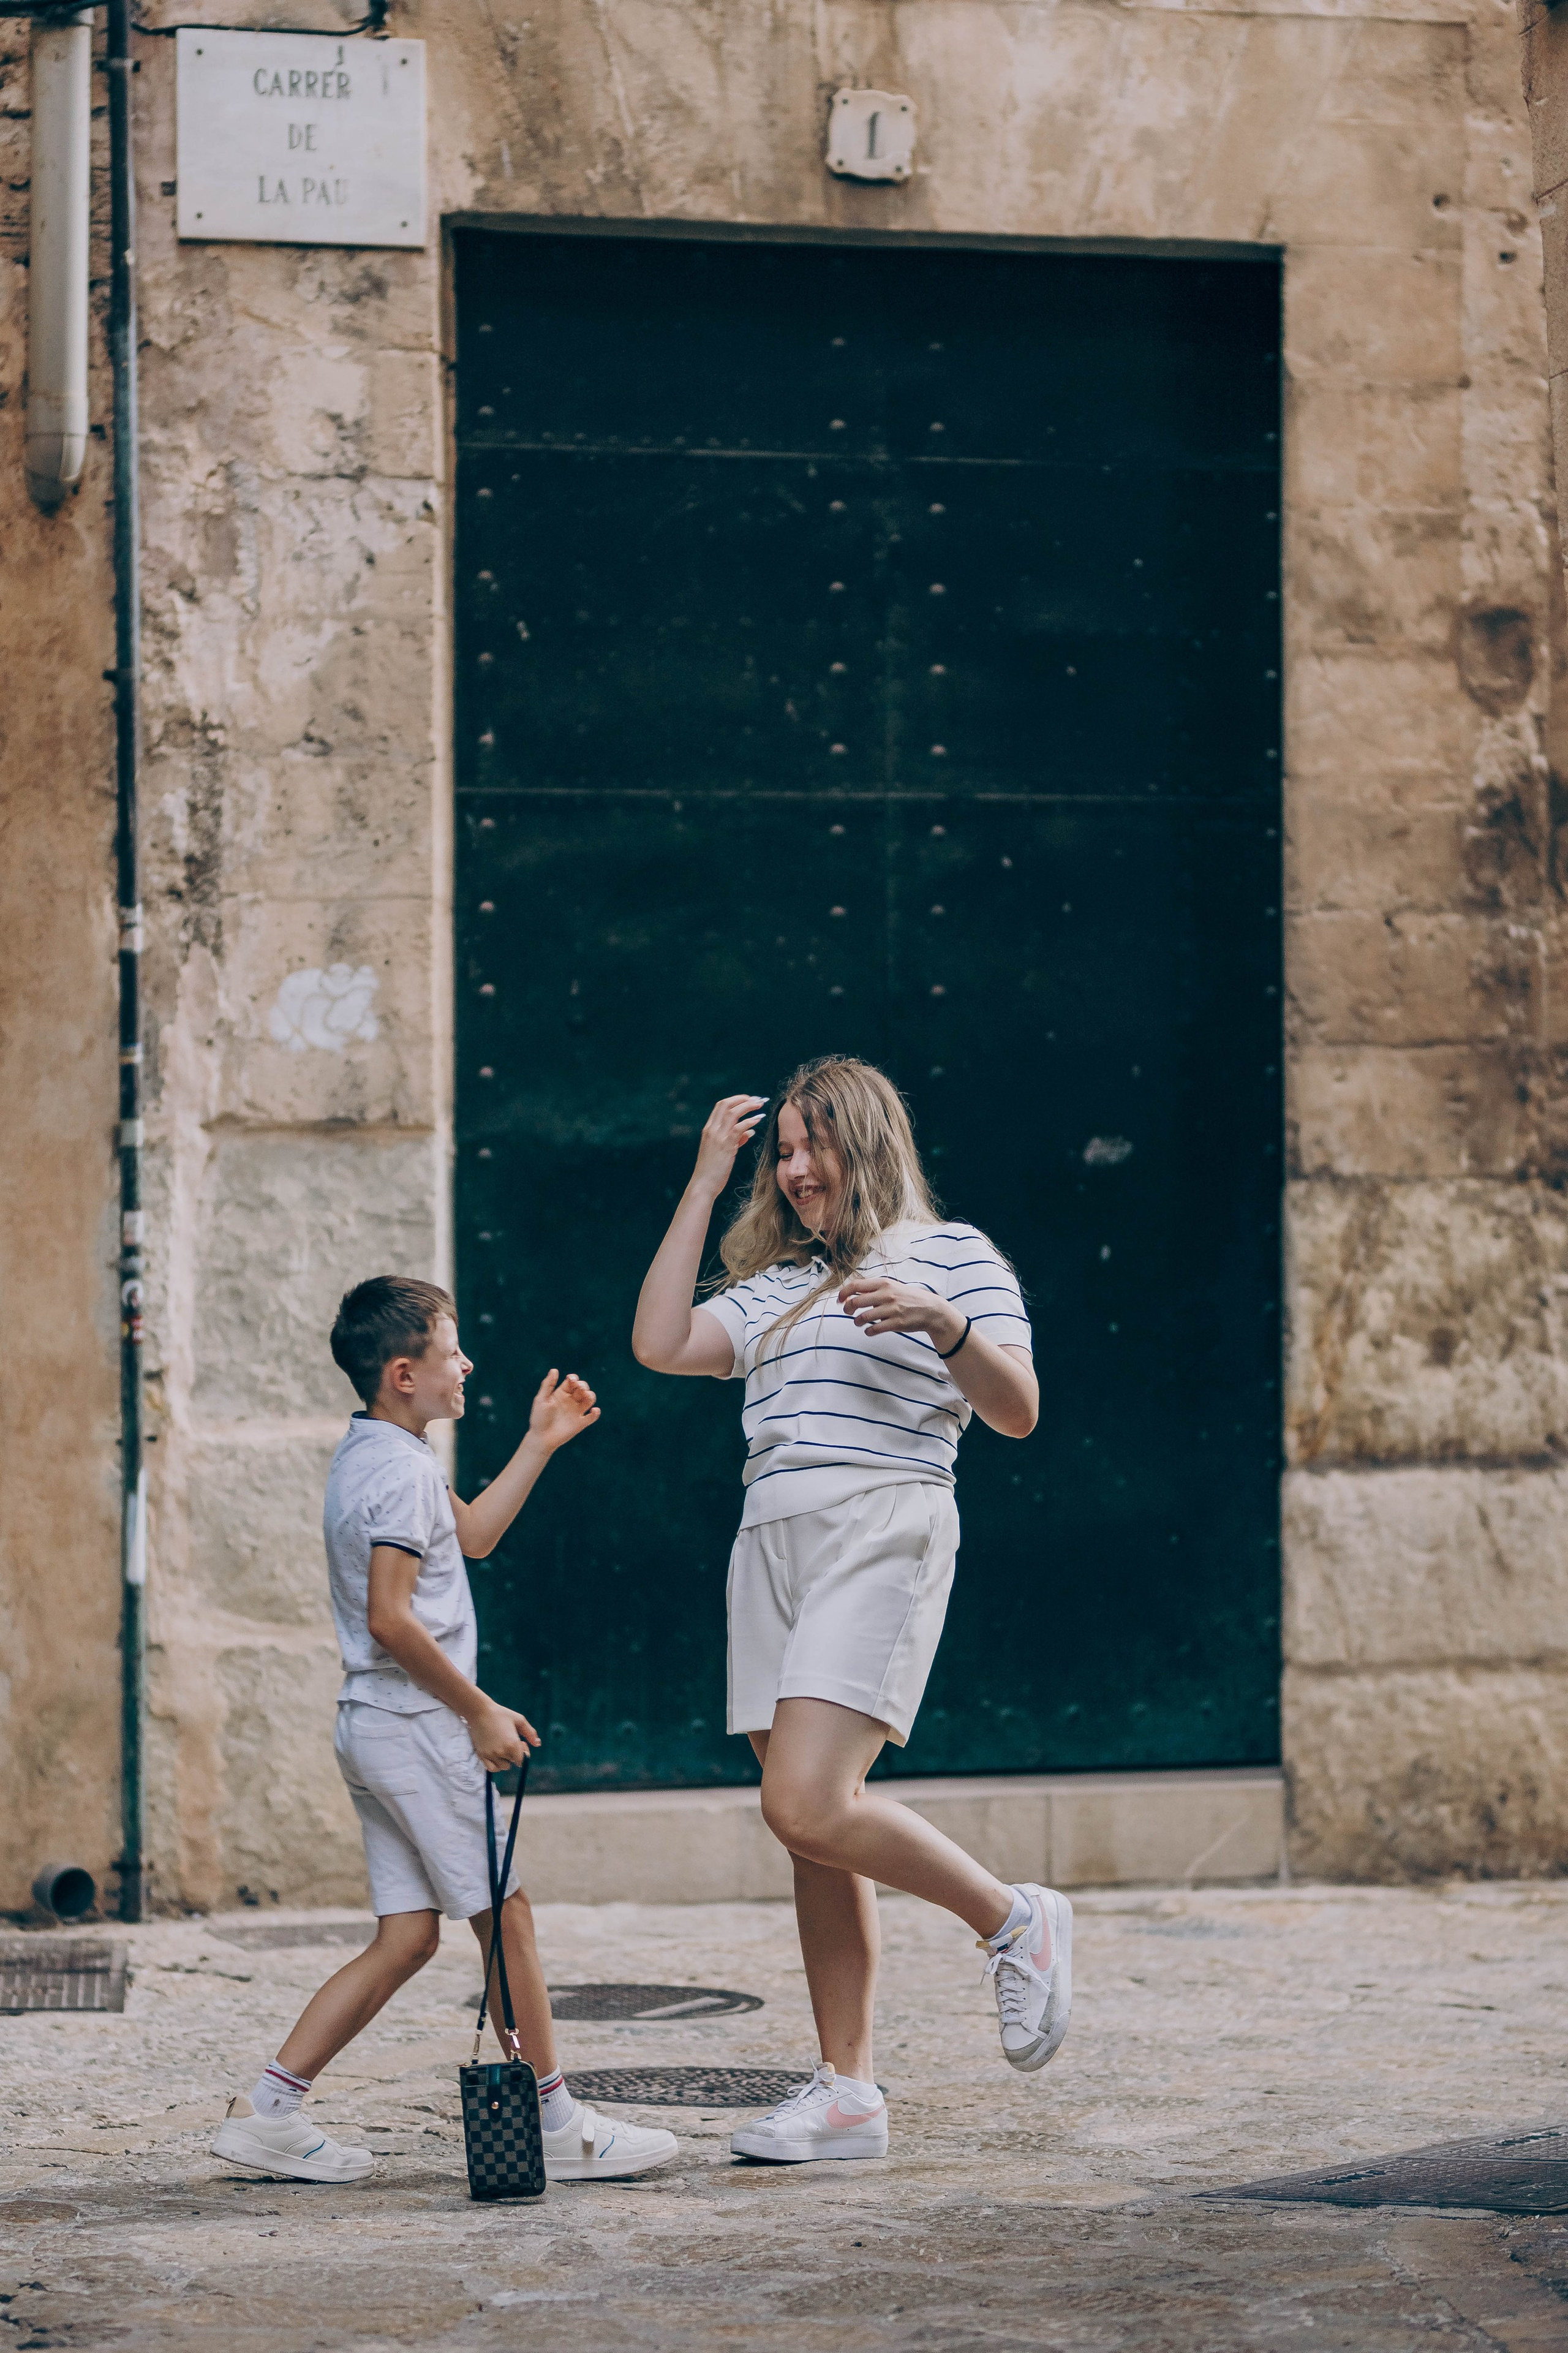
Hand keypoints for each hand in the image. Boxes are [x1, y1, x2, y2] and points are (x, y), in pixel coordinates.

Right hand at [465, 1700, 540, 1772]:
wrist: (479, 1712)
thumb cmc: (501, 1714)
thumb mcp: (519, 1720)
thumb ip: (530, 1733)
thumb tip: (538, 1744)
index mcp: (512, 1744)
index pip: (522, 1759)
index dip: (523, 1751)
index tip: (520, 1741)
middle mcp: (502, 1752)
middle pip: (513, 1762)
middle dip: (514, 1754)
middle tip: (510, 1740)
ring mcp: (491, 1754)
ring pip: (503, 1767)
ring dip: (505, 1760)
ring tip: (502, 1747)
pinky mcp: (481, 1755)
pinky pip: (492, 1768)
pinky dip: (496, 1765)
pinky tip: (496, 1754)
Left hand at [527, 1368, 600, 1451]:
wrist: (541, 1438)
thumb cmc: (539, 1418)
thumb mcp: (541, 1400)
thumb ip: (548, 1385)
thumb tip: (554, 1370)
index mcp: (561, 1394)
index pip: (572, 1382)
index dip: (574, 1378)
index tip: (571, 1380)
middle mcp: (570, 1401)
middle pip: (583, 1388)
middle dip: (583, 1385)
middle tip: (579, 1388)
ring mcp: (576, 1412)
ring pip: (590, 1399)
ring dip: (591, 1395)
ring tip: (585, 1396)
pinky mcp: (581, 1423)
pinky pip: (592, 1416)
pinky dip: (596, 1413)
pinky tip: (593, 1411)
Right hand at [692, 1094, 766, 1197]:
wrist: (703, 1185)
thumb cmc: (713, 1171)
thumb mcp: (723, 1152)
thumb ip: (735, 1140)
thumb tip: (749, 1132)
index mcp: (708, 1129)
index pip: (720, 1106)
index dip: (736, 1100)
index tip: (749, 1100)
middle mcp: (711, 1130)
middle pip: (726, 1104)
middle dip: (743, 1099)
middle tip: (757, 1100)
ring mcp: (717, 1137)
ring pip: (733, 1112)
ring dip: (748, 1106)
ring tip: (761, 1105)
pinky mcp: (725, 1146)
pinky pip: (739, 1127)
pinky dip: (750, 1121)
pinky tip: (759, 1119)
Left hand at [837, 1277, 960, 1349]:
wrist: (930, 1309)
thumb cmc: (908, 1298)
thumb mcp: (892, 1287)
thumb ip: (874, 1290)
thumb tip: (852, 1294)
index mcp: (883, 1283)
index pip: (856, 1285)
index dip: (843, 1293)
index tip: (839, 1300)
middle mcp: (886, 1295)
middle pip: (856, 1302)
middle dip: (848, 1309)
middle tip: (848, 1313)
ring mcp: (892, 1309)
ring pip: (863, 1317)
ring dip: (857, 1322)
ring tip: (859, 1323)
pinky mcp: (896, 1323)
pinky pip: (875, 1329)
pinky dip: (868, 1331)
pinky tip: (869, 1331)